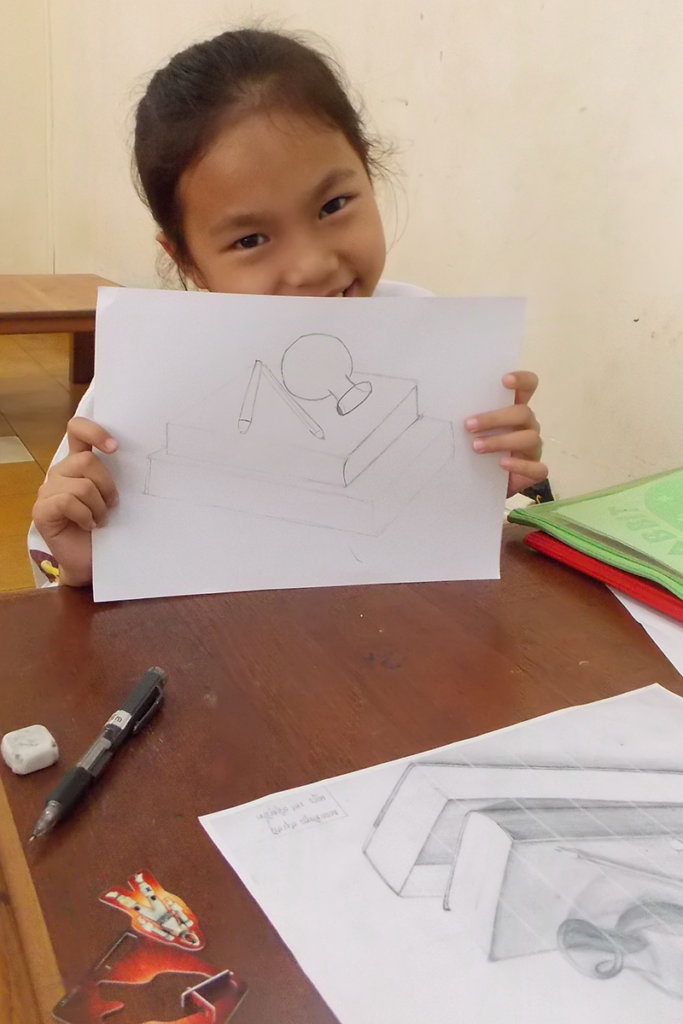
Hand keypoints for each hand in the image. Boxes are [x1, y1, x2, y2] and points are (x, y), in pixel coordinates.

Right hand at [32, 417, 118, 585]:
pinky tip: (89, 526)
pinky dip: (85, 516)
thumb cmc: (109, 528)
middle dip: (107, 486)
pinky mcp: (41, 510)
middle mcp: (61, 472)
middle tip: (113, 505)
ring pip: (81, 485)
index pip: (77, 429)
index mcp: (78, 463)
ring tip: (101, 520)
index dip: (94, 431)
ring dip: (98, 506)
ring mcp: (48, 490)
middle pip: (86, 461)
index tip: (115, 447)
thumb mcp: (116, 496)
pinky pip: (67, 502)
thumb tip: (143, 456)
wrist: (93, 562)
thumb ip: (118, 475)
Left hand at [465, 371, 546, 496]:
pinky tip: (502, 464)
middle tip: (469, 426)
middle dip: (494, 418)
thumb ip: (470, 418)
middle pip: (523, 413)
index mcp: (515, 410)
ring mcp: (533, 449)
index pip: (528, 387)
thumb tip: (443, 405)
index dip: (522, 380)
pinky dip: (519, 465)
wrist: (482, 484)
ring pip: (529, 438)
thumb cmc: (478, 452)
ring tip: (476, 447)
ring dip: (501, 441)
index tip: (504, 380)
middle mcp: (528, 426)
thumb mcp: (473, 432)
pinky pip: (536, 467)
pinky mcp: (535, 471)